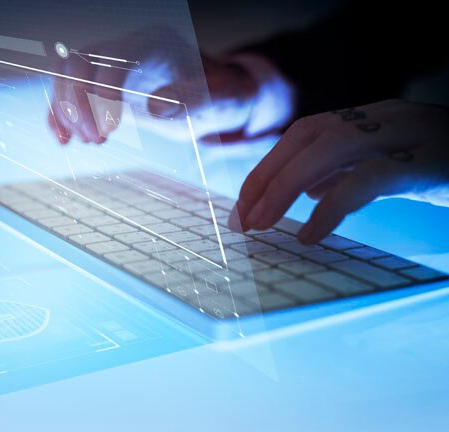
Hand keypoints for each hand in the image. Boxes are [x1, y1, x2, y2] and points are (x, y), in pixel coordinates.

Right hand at [47, 27, 286, 144]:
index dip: (103, 92)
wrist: (214, 98)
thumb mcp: (218, 99)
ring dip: (66, 110)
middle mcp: (126, 48)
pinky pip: (69, 91)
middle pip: (79, 62)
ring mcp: (111, 65)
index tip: (106, 130)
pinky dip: (60, 114)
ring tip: (85, 142)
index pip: (113, 58)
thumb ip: (193, 100)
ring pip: (66, 75)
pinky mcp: (103, 84)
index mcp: (154, 45)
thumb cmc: (220, 96)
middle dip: (77, 103)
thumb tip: (156, 108)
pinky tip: (65, 141)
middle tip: (95, 140)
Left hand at [229, 99, 448, 242]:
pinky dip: (330, 209)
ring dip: (285, 190)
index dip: (267, 165)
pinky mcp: (428, 161)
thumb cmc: (446, 168)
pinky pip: (368, 180)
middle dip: (266, 178)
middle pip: (308, 137)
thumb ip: (347, 173)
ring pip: (330, 149)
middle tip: (243, 221)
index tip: (243, 202)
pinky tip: (309, 236)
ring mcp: (408, 134)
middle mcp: (386, 118)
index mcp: (372, 118)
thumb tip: (305, 192)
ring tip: (262, 227)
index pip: (304, 132)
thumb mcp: (392, 167)